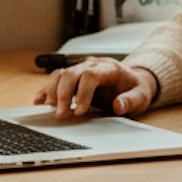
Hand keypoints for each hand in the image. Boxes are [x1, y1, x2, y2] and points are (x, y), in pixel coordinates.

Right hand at [33, 59, 156, 118]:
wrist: (132, 80)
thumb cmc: (136, 88)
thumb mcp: (142, 96)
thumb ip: (132, 100)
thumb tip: (119, 106)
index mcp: (109, 68)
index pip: (90, 75)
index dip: (83, 93)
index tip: (80, 111)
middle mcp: (92, 65)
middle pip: (71, 73)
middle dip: (63, 95)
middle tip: (62, 115)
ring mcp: (81, 69)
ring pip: (60, 74)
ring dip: (52, 92)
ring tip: (51, 110)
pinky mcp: (74, 78)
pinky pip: (56, 79)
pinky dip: (46, 90)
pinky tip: (39, 101)